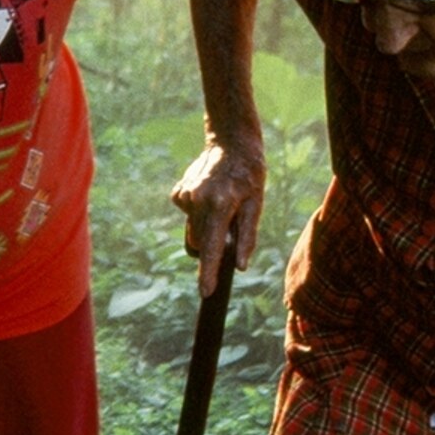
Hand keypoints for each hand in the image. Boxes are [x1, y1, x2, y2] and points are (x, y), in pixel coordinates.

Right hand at [171, 135, 266, 296]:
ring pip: (193, 230)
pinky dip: (198, 213)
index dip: (208, 272)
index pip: (211, 247)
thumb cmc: (249, 174)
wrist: (230, 142)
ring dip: (207, 226)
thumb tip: (239, 266)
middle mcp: (197, 201)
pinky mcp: (178, 193)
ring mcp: (184, 196)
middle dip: (212, 244)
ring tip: (223, 204)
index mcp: (219, 205)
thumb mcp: (257, 203)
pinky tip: (210, 195)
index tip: (205, 292)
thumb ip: (247, 236)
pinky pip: (187, 216)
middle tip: (231, 224)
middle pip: (200, 242)